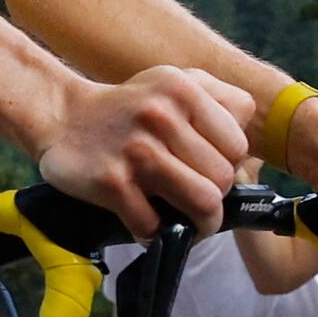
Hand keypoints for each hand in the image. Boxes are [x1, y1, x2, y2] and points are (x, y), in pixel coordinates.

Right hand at [37, 64, 248, 235]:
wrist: (63, 117)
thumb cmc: (130, 108)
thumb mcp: (176, 84)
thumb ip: (222, 103)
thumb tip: (254, 152)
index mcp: (183, 89)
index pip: (238, 145)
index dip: (228, 166)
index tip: (208, 173)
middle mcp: (161, 115)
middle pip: (222, 178)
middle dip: (213, 198)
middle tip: (194, 202)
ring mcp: (136, 150)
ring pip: (201, 203)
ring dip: (197, 225)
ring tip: (184, 223)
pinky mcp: (111, 183)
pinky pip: (154, 224)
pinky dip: (153, 233)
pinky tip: (145, 222)